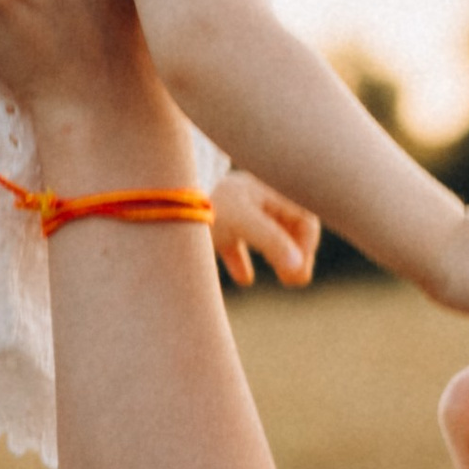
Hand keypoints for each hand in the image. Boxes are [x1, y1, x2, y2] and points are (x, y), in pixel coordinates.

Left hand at [210, 172, 321, 289]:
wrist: (161, 202)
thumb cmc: (209, 203)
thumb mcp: (246, 222)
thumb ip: (274, 243)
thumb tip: (300, 269)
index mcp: (267, 188)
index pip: (304, 215)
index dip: (307, 244)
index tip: (300, 269)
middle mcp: (255, 196)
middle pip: (289, 226)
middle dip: (294, 253)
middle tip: (294, 280)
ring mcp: (236, 209)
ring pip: (268, 234)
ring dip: (277, 255)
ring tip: (285, 278)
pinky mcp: (217, 224)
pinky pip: (237, 242)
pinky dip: (242, 260)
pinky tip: (244, 279)